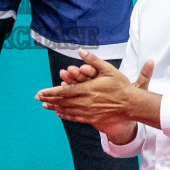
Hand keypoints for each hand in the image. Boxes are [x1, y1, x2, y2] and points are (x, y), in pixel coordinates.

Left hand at [35, 51, 153, 139]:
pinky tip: (59, 113)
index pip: (64, 91)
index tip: (41, 92)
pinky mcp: (92, 118)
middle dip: (49, 99)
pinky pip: (75, 117)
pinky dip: (65, 115)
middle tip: (38, 97)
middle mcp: (86, 102)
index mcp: (88, 89)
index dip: (51, 92)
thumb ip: (93, 60)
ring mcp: (88, 111)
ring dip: (54, 107)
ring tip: (44, 105)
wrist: (132, 104)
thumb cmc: (121, 86)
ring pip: (67, 110)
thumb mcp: (108, 69)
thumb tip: (81, 51)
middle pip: (63, 101)